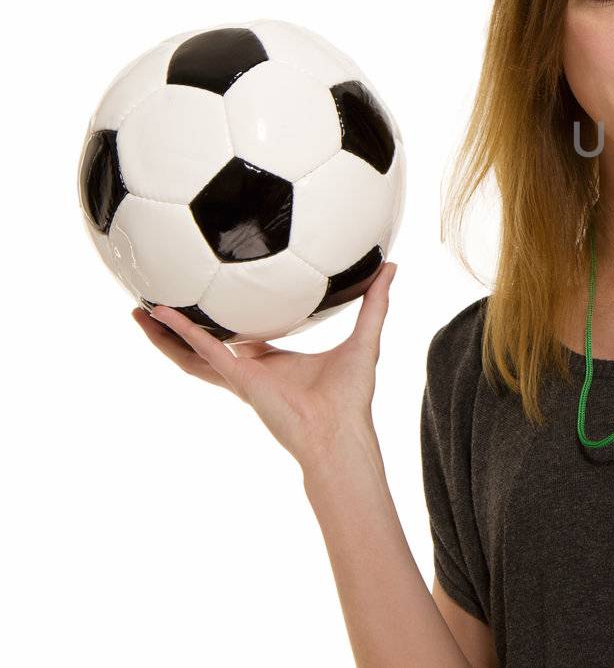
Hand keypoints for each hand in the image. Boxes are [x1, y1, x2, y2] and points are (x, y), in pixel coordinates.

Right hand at [132, 262, 398, 468]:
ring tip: (139, 312)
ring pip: (191, 354)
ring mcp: (240, 376)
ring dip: (165, 335)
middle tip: (157, 302)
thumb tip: (391, 267)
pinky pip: (203, 353)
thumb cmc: (351, 393)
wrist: (341, 430)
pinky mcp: (238, 380)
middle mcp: (250, 370)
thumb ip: (374, 301)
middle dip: (180, 328)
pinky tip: (162, 315)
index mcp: (273, 361)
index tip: (214, 296)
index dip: (226, 320)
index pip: (243, 337)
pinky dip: (181, 335)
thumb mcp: (364, 335)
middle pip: (205, 346)